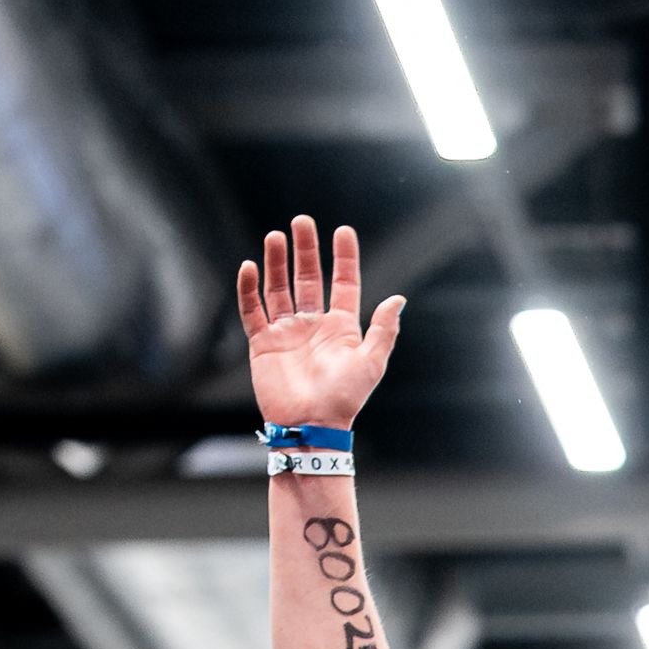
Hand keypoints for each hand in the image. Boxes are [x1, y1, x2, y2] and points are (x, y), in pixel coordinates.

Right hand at [238, 213, 403, 431]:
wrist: (310, 426)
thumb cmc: (344, 399)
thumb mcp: (371, 363)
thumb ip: (383, 330)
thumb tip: (399, 299)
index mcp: (341, 328)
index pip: (343, 283)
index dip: (344, 258)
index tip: (343, 231)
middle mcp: (313, 326)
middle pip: (308, 278)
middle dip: (305, 250)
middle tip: (301, 222)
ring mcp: (287, 333)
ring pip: (279, 289)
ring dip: (277, 263)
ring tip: (276, 236)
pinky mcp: (263, 344)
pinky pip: (253, 311)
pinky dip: (249, 290)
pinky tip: (250, 267)